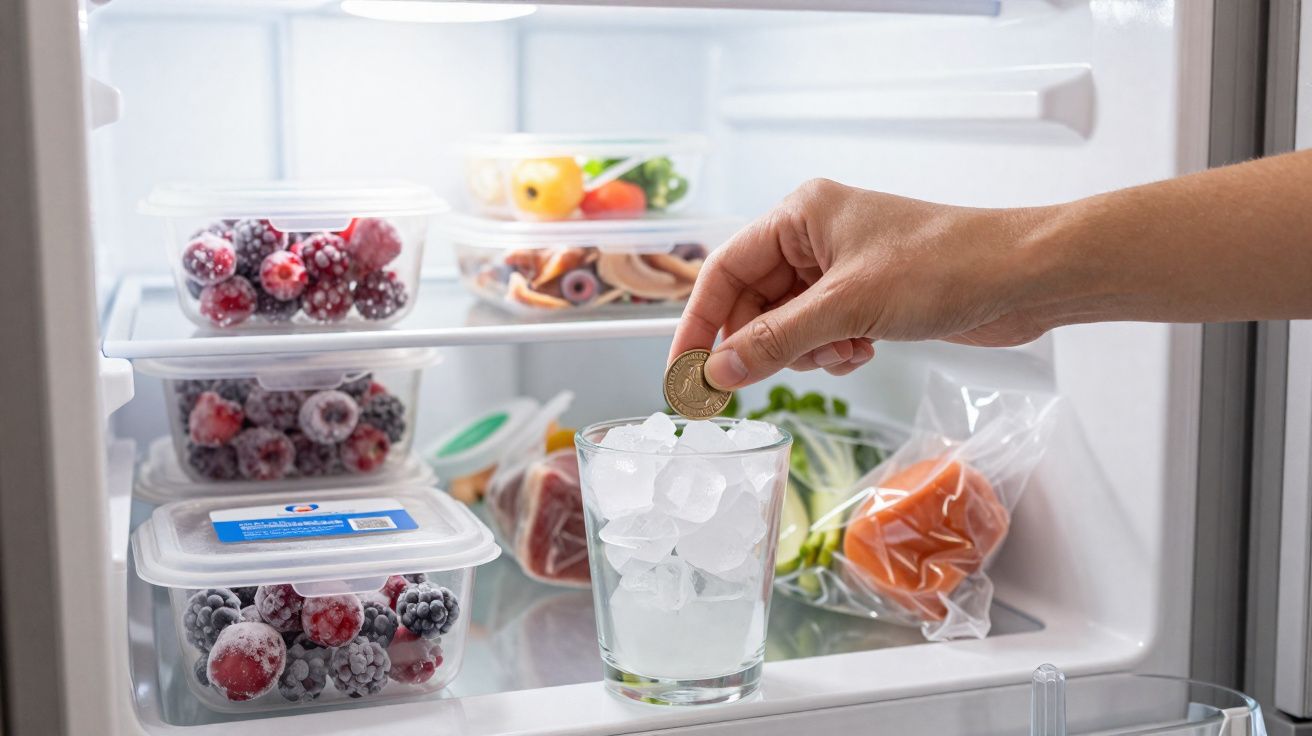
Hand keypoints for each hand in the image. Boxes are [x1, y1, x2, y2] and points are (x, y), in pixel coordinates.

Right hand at [669, 179, 1053, 389]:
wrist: (1024, 277)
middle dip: (761, 344)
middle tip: (745, 389)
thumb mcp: (848, 307)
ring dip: (805, 351)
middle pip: (752, 302)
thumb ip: (777, 340)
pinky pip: (820, 334)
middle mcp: (814, 238)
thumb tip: (718, 371)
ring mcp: (841, 269)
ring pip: (786, 325)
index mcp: (800, 216)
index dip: (698, 323)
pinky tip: (863, 351)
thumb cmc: (946, 265)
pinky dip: (832, 352)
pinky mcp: (866, 297)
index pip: (724, 271)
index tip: (682, 373)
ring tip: (844, 351)